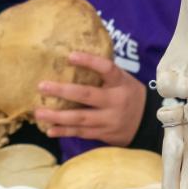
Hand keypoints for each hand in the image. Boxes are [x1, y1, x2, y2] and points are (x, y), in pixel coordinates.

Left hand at [33, 52, 147, 145]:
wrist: (149, 123)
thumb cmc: (128, 94)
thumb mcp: (123, 79)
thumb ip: (104, 72)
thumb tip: (73, 55)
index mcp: (120, 83)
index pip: (107, 69)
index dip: (89, 61)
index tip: (70, 56)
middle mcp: (115, 101)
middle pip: (87, 95)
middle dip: (63, 91)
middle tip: (42, 86)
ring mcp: (109, 120)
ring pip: (81, 118)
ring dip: (58, 116)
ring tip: (38, 112)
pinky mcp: (104, 134)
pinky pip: (82, 133)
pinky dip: (65, 132)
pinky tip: (49, 130)